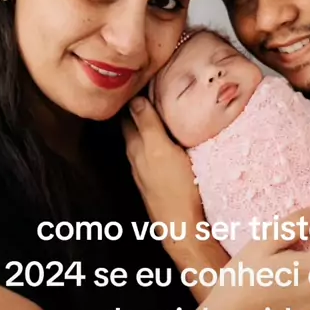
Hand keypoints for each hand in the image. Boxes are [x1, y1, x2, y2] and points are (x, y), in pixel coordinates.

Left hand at [122, 96, 203, 226]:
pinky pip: (153, 154)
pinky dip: (157, 142)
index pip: (128, 116)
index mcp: (135, 146)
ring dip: (149, 127)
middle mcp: (136, 158)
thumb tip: (134, 99)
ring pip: (143, 142)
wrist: (182, 225)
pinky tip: (168, 141)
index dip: (133, 99)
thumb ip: (147, 125)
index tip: (142, 84)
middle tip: (153, 93)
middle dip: (139, 111)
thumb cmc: (174, 187)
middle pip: (134, 128)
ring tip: (162, 112)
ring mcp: (146, 171)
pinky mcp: (157, 181)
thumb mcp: (160, 149)